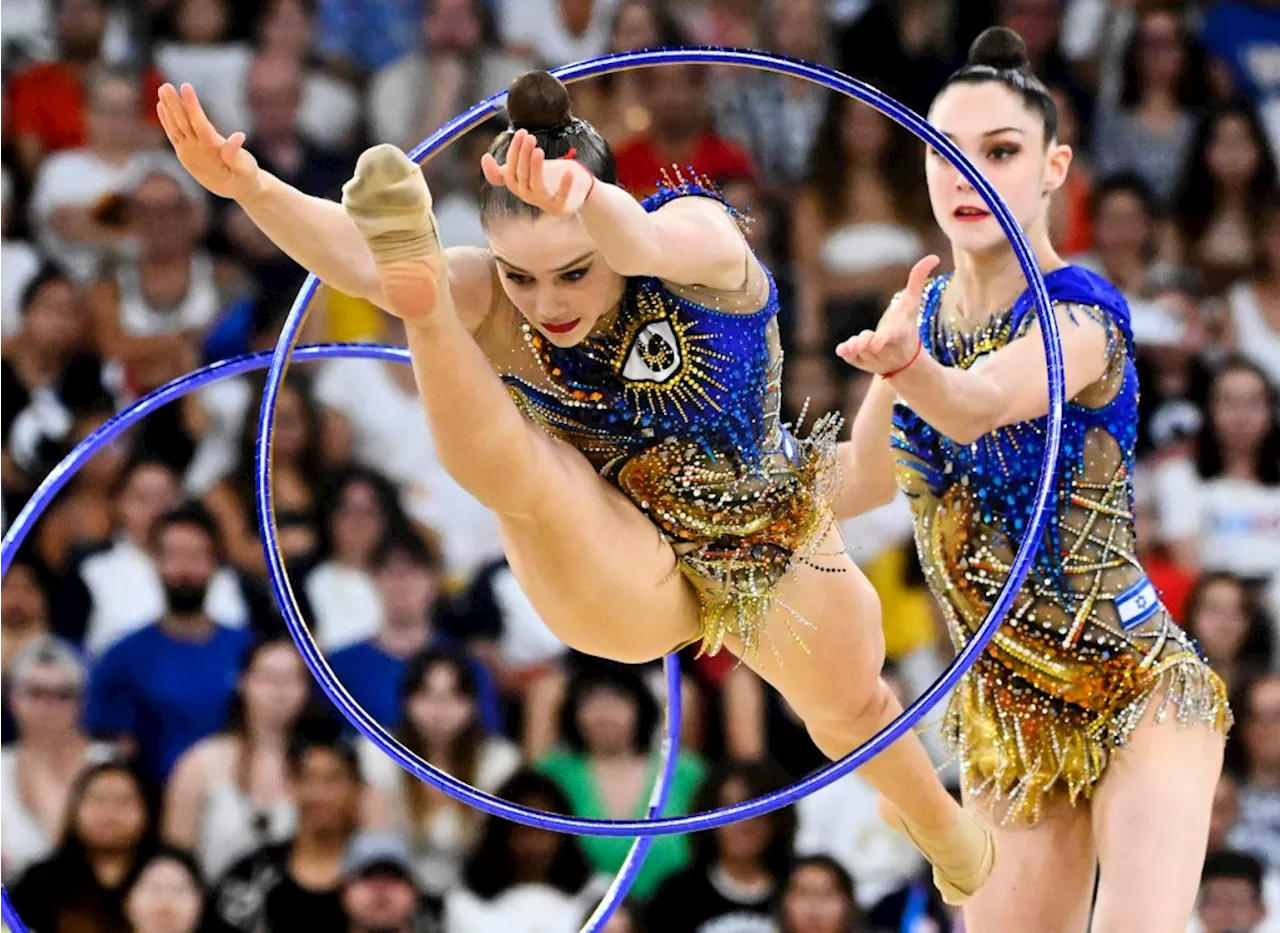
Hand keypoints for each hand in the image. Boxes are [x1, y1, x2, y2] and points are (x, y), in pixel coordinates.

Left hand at [157, 83, 260, 201]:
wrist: (238, 191)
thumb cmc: (246, 177)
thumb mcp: (247, 169)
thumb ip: (238, 155)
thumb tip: (239, 136)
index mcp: (211, 152)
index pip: (199, 124)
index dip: (192, 106)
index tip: (186, 86)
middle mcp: (196, 152)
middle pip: (182, 124)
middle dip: (174, 104)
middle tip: (165, 85)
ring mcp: (188, 153)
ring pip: (175, 127)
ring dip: (168, 108)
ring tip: (163, 89)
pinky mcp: (185, 154)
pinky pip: (173, 134)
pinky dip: (166, 120)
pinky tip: (162, 106)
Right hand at [480, 129, 592, 215]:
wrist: (574, 193)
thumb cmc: (547, 178)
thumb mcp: (526, 169)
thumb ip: (506, 166)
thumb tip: (484, 158)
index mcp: (516, 184)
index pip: (508, 170)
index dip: (513, 151)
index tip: (520, 132)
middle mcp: (526, 194)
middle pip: (521, 175)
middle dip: (523, 155)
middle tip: (530, 137)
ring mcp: (543, 202)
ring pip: (536, 185)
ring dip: (536, 168)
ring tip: (538, 150)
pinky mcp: (560, 207)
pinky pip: (561, 197)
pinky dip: (564, 185)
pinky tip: (568, 172)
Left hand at [836, 255, 939, 376]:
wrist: (903, 359)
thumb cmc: (907, 324)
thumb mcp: (912, 303)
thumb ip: (918, 280)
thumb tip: (933, 256)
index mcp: (900, 333)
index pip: (892, 335)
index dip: (883, 338)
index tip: (876, 344)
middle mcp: (887, 348)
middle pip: (870, 344)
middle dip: (863, 344)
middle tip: (856, 346)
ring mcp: (873, 357)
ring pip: (858, 348)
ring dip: (856, 344)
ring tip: (861, 343)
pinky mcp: (860, 362)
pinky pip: (848, 357)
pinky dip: (845, 352)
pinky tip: (844, 349)